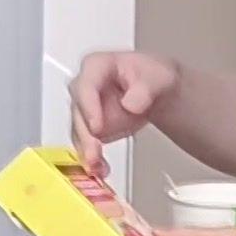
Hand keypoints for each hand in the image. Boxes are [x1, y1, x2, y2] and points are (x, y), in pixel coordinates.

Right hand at [70, 52, 181, 174]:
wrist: (156, 92)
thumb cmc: (152, 78)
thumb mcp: (158, 77)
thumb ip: (145, 89)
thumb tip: (131, 104)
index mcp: (97, 67)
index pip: (85, 85)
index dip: (88, 107)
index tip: (96, 128)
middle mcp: (85, 88)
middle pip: (78, 112)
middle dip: (85, 136)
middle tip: (94, 154)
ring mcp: (85, 110)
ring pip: (78, 132)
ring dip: (86, 152)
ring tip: (98, 167)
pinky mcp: (88, 130)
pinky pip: (85, 146)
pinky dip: (93, 160)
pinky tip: (101, 169)